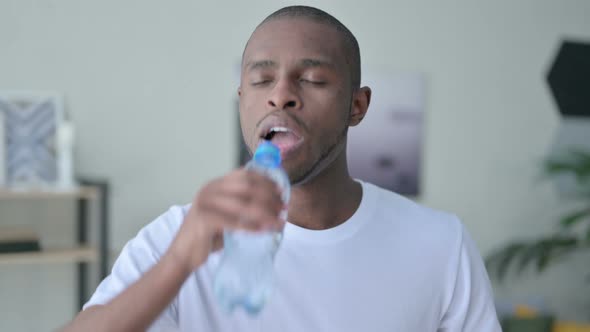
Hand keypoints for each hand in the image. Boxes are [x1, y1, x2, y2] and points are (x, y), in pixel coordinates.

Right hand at [167, 169, 284, 273]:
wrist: (183, 255)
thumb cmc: (207, 236)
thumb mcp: (224, 214)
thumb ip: (241, 205)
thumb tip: (273, 204)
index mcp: (215, 185)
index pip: (244, 174)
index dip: (265, 181)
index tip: (281, 191)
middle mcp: (209, 190)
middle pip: (247, 187)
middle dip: (269, 197)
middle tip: (282, 208)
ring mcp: (206, 203)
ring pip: (244, 205)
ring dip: (266, 213)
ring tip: (278, 222)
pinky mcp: (204, 220)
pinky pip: (235, 222)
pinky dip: (252, 227)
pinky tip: (263, 231)